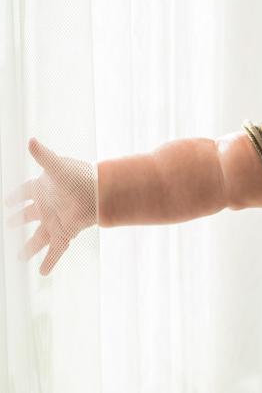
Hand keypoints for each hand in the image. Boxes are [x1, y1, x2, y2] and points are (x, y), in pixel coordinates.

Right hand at [4, 138, 97, 275]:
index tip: (7, 201)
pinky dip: (49, 262)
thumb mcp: (57, 166)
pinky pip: (54, 250)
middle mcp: (48, 206)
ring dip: (29, 247)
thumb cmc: (80, 176)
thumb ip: (43, 156)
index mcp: (43, 188)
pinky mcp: (65, 232)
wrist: (100, 193)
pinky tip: (42, 273)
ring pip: (38, 237)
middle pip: (28, 215)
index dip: (15, 196)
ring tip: (20, 257)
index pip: (24, 192)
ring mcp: (55, 221)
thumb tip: (30, 140)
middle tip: (8, 224)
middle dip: (18, 220)